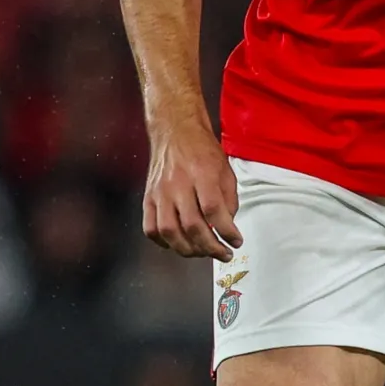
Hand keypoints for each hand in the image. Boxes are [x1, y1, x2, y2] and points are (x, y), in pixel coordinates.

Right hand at [142, 118, 242, 261]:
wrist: (175, 132)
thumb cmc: (201, 150)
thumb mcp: (225, 170)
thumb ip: (229, 199)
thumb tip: (227, 226)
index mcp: (201, 173)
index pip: (213, 209)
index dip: (226, 231)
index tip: (235, 241)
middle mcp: (178, 183)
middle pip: (192, 225)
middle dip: (210, 247)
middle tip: (223, 253)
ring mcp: (160, 192)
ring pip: (169, 231)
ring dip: (188, 249)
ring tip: (202, 252)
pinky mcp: (148, 198)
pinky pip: (150, 228)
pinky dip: (164, 242)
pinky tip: (178, 244)